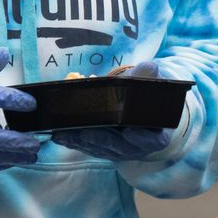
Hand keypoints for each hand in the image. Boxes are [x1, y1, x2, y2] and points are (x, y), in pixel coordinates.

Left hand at [61, 62, 176, 161]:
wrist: (140, 105)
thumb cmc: (144, 95)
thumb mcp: (148, 84)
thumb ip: (147, 76)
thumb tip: (151, 67)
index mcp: (157, 133)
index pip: (152, 140)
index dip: (141, 138)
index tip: (129, 132)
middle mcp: (139, 147)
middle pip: (121, 147)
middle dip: (101, 141)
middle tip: (84, 133)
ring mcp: (121, 151)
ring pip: (102, 150)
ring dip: (82, 143)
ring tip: (64, 134)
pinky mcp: (105, 150)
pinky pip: (90, 148)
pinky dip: (75, 143)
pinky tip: (60, 135)